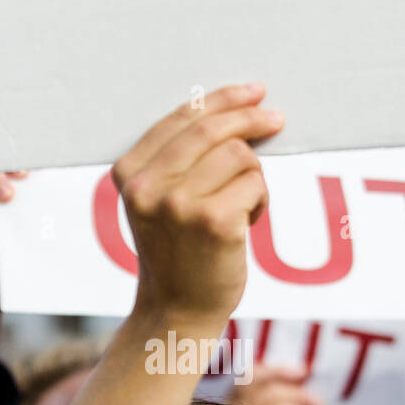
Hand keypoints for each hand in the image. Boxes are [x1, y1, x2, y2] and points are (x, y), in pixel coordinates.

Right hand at [112, 84, 282, 331]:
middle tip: (276, 120)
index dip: (223, 100)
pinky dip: (260, 201)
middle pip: (213, 128)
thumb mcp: (156, 201)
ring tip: (241, 207)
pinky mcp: (214, 221)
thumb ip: (175, 160)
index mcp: (128, 173)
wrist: (176, 311)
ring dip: (252, 178)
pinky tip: (245, 224)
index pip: (182, 118)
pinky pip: (256, 184)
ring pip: (240, 156)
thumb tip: (232, 109)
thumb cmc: (175, 252)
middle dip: (251, 119)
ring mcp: (179, 204)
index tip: (253, 93)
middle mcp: (148, 186)